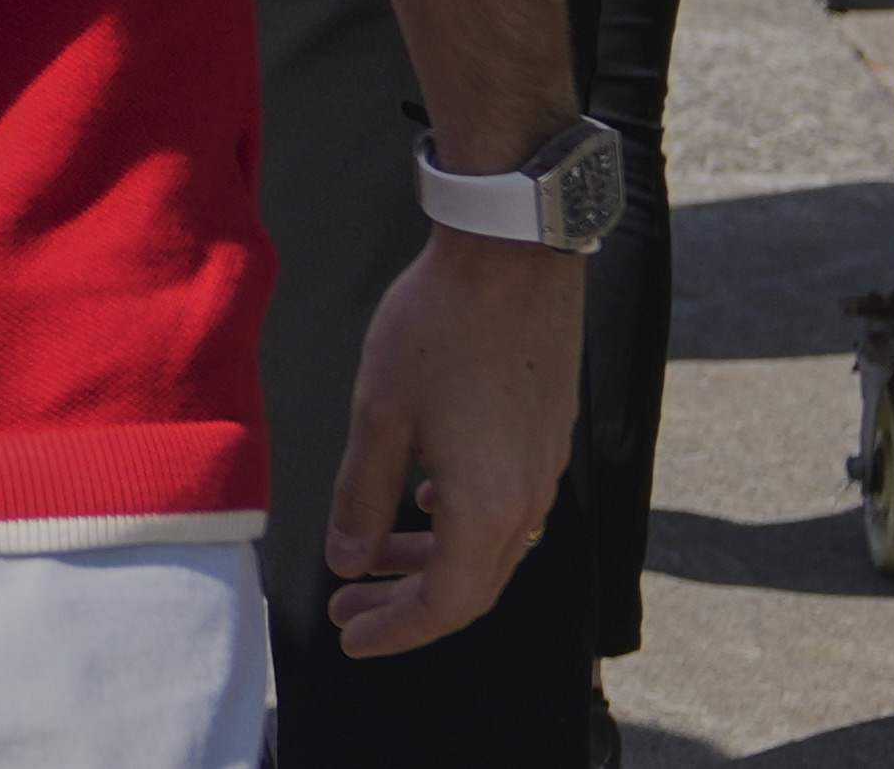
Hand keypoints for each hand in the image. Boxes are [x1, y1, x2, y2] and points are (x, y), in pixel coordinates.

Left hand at [324, 229, 581, 655]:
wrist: (512, 257)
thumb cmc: (438, 327)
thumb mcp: (380, 413)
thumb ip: (362, 494)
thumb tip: (347, 560)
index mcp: (488, 506)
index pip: (446, 603)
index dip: (396, 630)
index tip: (348, 636)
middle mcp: (528, 501)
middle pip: (471, 585)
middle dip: (406, 603)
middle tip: (347, 606)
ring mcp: (544, 470)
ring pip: (488, 547)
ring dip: (430, 561)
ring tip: (369, 558)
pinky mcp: (546, 438)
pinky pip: (504, 508)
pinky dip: (457, 524)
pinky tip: (420, 501)